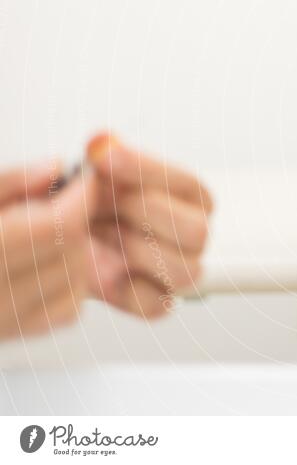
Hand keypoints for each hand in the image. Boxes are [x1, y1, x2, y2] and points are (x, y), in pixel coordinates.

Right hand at [0, 162, 97, 339]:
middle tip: (61, 198)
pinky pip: (67, 307)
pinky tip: (44, 261)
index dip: (81, 195)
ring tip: (44, 230)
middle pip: (70, 248)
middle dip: (76, 217)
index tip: (84, 177)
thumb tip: (56, 167)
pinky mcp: (10, 334)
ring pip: (75, 277)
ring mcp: (2, 321)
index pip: (58, 225)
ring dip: (74, 247)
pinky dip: (69, 281)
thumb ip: (10, 181)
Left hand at [84, 133, 213, 317]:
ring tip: (103, 234)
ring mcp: (177, 268)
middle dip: (144, 214)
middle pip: (198, 231)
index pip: (188, 184)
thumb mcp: (87, 172)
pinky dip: (133, 290)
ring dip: (139, 251)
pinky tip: (110, 269)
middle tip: (102, 200)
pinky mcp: (155, 299)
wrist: (61, 238)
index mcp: (190, 196)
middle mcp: (191, 232)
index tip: (105, 157)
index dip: (147, 171)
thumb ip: (98, 157)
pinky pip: (160, 304)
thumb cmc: (85, 202)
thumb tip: (103, 140)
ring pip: (186, 270)